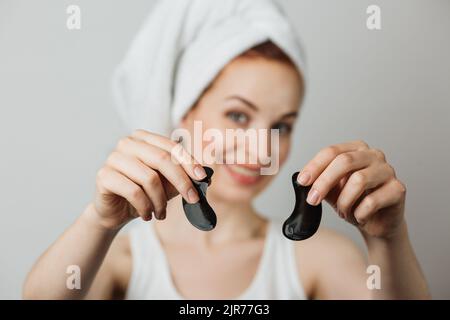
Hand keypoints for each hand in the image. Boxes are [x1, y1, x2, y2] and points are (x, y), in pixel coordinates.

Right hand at [92, 129, 206, 229]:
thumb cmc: (144, 193)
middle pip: (162, 159)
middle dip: (181, 182)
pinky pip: (133, 192)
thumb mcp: (168, 184)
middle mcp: (127, 143)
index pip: (171, 147)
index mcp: (143, 138)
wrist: (115, 212)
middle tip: (192, 199)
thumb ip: (184, 176)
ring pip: (149, 178)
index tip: (202, 178)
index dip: (189, 162)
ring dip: (160, 201)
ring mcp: (113, 158)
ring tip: (161, 213)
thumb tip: (208, 174)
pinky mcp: (104, 176)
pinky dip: (145, 207)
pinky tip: (147, 215)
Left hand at [297, 140, 406, 238]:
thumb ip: (318, 182)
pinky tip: (359, 217)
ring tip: (343, 212)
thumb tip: (301, 179)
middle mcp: (374, 155)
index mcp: (356, 149)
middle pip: (345, 161)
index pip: (332, 151)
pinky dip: (359, 213)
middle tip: (313, 199)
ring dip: (344, 201)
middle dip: (324, 182)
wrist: (376, 224)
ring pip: (358, 180)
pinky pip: (372, 201)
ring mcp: (388, 170)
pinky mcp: (398, 189)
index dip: (314, 166)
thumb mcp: (331, 191)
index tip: (302, 181)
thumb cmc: (354, 202)